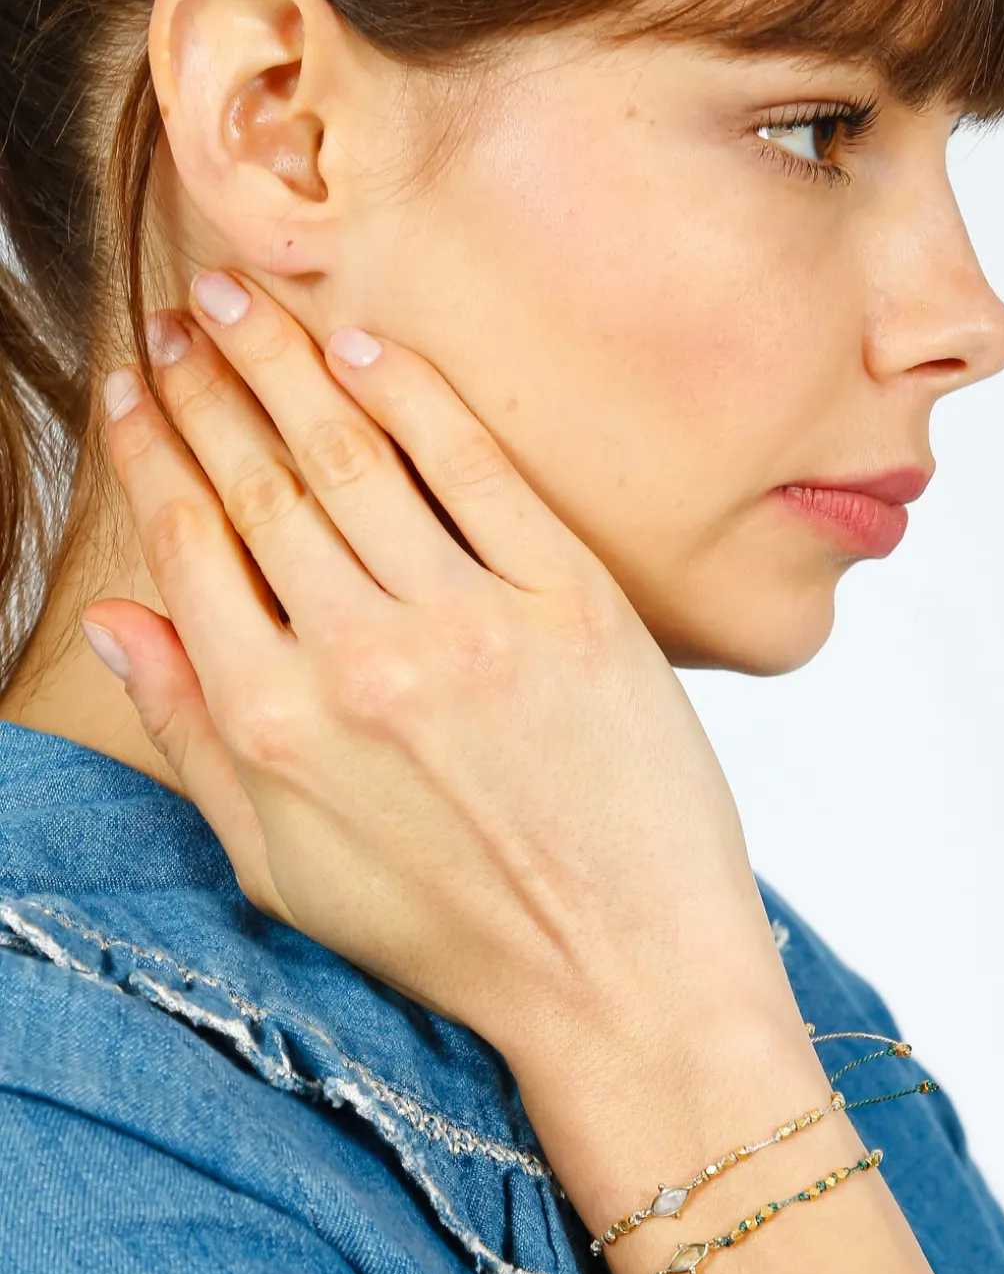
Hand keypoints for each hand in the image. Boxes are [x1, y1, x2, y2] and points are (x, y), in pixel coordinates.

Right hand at [87, 273, 793, 1077]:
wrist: (620, 975)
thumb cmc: (451, 934)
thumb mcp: (282, 870)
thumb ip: (189, 738)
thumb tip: (114, 619)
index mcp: (271, 726)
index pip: (191, 546)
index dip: (156, 452)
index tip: (137, 391)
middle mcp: (357, 661)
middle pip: (261, 482)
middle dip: (209, 383)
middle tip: (181, 314)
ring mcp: (469, 625)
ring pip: (351, 456)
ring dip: (286, 363)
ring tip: (245, 298)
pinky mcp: (571, 605)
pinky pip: (474, 469)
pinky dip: (414, 396)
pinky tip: (365, 346)